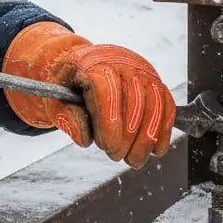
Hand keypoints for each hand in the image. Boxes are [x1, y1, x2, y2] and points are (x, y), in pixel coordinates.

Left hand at [2, 22, 174, 167]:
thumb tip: (85, 139)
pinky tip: (155, 149)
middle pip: (134, 102)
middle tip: (116, 157)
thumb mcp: (57, 97)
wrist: (85, 62)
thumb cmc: (70, 83)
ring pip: (154, 105)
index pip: (107, 93)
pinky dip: (164, 130)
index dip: (110, 125)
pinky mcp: (155, 81)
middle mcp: (122, 63)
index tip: (107, 148)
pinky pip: (166, 105)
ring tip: (135, 160)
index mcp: (94, 64)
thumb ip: (66, 118)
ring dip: (148, 139)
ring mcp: (142, 71)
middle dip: (128, 137)